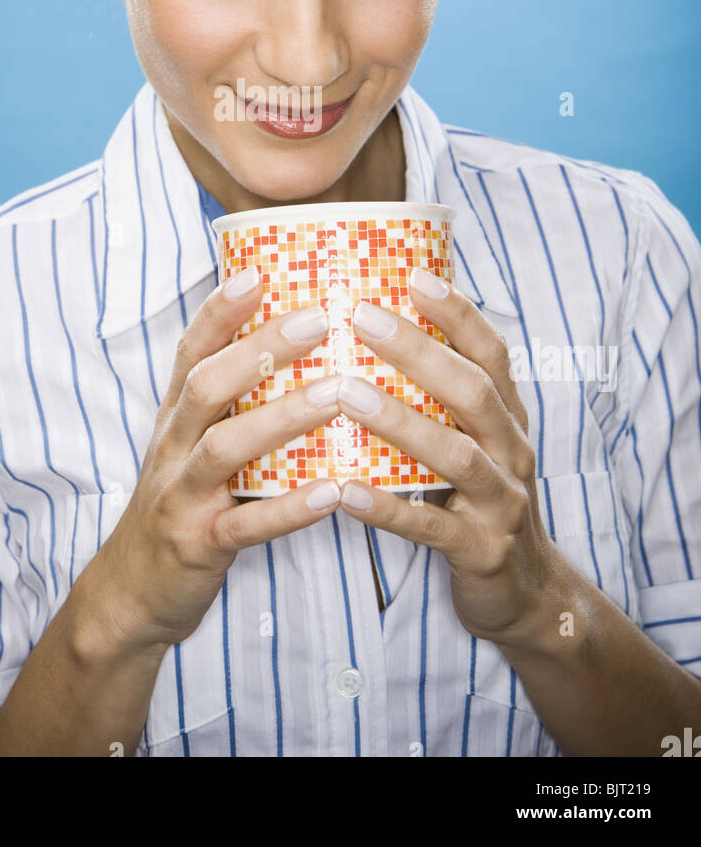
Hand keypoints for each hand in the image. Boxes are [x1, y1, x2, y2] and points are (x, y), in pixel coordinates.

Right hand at [83, 265, 347, 653]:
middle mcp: (172, 446)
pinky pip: (246, 524)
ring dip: (282, 417)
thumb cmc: (181, 502)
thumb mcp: (190, 443)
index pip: (191, 351)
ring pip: (225, 447)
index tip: (258, 272)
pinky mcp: (199, 543)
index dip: (219, 311)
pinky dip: (290, 508)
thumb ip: (227, 400)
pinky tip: (334, 492)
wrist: (132, 592)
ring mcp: (182, 495)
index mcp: (175, 417)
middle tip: (318, 320)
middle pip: (207, 385)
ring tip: (337, 394)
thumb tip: (287, 344)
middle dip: (259, 348)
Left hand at [334, 267, 556, 646]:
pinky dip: (388, 508)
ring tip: (346, 394)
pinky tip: (344, 492)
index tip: (414, 276)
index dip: (458, 313)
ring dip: (400, 421)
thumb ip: (440, 397)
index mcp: (508, 418)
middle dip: (419, 352)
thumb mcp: (472, 441)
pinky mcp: (481, 552)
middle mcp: (512, 452)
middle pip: (473, 392)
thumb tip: (375, 328)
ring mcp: (501, 503)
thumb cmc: (476, 499)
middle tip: (362, 318)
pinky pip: (432, 527)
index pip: (492, 353)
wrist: (525, 593)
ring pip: (456, 455)